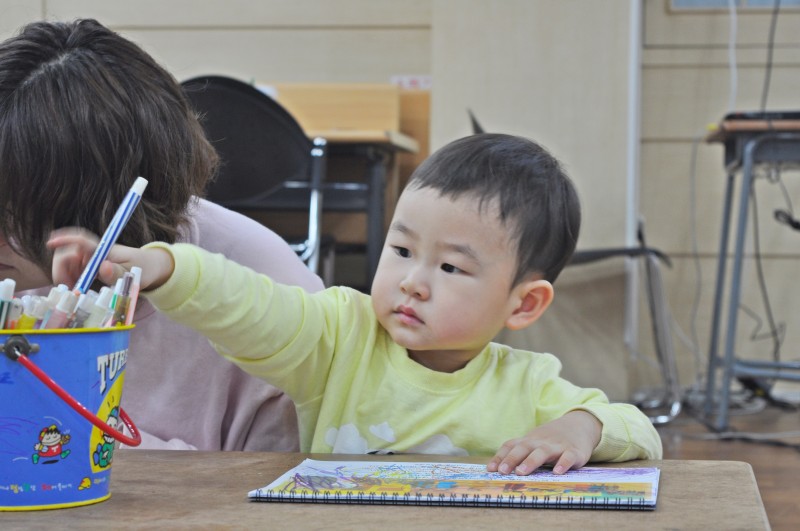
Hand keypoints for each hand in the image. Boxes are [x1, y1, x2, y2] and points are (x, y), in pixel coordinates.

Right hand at [47, 228, 173, 290]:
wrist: (150, 269)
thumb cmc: (143, 267)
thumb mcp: (133, 272)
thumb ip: (117, 273)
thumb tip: (102, 267)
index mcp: (103, 249)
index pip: (81, 240)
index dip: (65, 239)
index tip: (50, 243)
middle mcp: (94, 253)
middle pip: (67, 253)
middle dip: (61, 267)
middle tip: (66, 285)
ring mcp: (91, 261)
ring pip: (67, 265)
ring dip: (64, 276)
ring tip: (74, 290)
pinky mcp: (90, 269)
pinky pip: (74, 273)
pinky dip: (71, 281)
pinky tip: (77, 290)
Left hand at [487, 410, 601, 474]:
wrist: (579, 425)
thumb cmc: (551, 439)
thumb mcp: (534, 442)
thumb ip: (519, 453)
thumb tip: (498, 469)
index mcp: (529, 441)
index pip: (511, 446)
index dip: (500, 457)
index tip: (490, 469)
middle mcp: (541, 442)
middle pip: (524, 448)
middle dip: (512, 459)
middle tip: (502, 471)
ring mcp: (557, 446)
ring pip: (543, 452)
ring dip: (531, 461)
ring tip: (521, 472)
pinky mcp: (574, 451)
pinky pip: (568, 457)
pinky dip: (563, 463)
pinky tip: (557, 472)